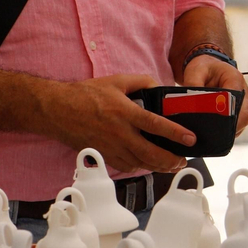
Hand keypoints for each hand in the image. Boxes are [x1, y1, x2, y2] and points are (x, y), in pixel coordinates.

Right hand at [41, 74, 192, 173]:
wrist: (57, 110)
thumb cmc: (85, 95)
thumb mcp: (116, 81)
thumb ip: (141, 82)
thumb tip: (160, 88)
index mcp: (123, 112)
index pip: (155, 124)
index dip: (175, 133)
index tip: (190, 139)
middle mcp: (118, 132)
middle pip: (150, 153)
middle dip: (170, 160)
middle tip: (182, 160)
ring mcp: (110, 147)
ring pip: (140, 164)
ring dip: (158, 166)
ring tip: (170, 164)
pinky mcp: (103, 155)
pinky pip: (126, 166)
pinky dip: (140, 167)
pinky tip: (147, 163)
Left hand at [183, 55, 247, 134]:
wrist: (208, 67)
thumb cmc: (202, 68)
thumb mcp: (195, 71)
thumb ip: (193, 84)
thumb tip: (192, 103)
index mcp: (234, 79)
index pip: (237, 100)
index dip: (230, 114)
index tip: (219, 125)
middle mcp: (243, 92)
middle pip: (244, 115)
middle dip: (232, 128)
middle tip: (216, 138)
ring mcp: (242, 103)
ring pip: (242, 122)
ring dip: (230, 131)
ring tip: (214, 140)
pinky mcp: (238, 111)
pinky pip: (236, 124)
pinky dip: (227, 131)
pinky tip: (215, 138)